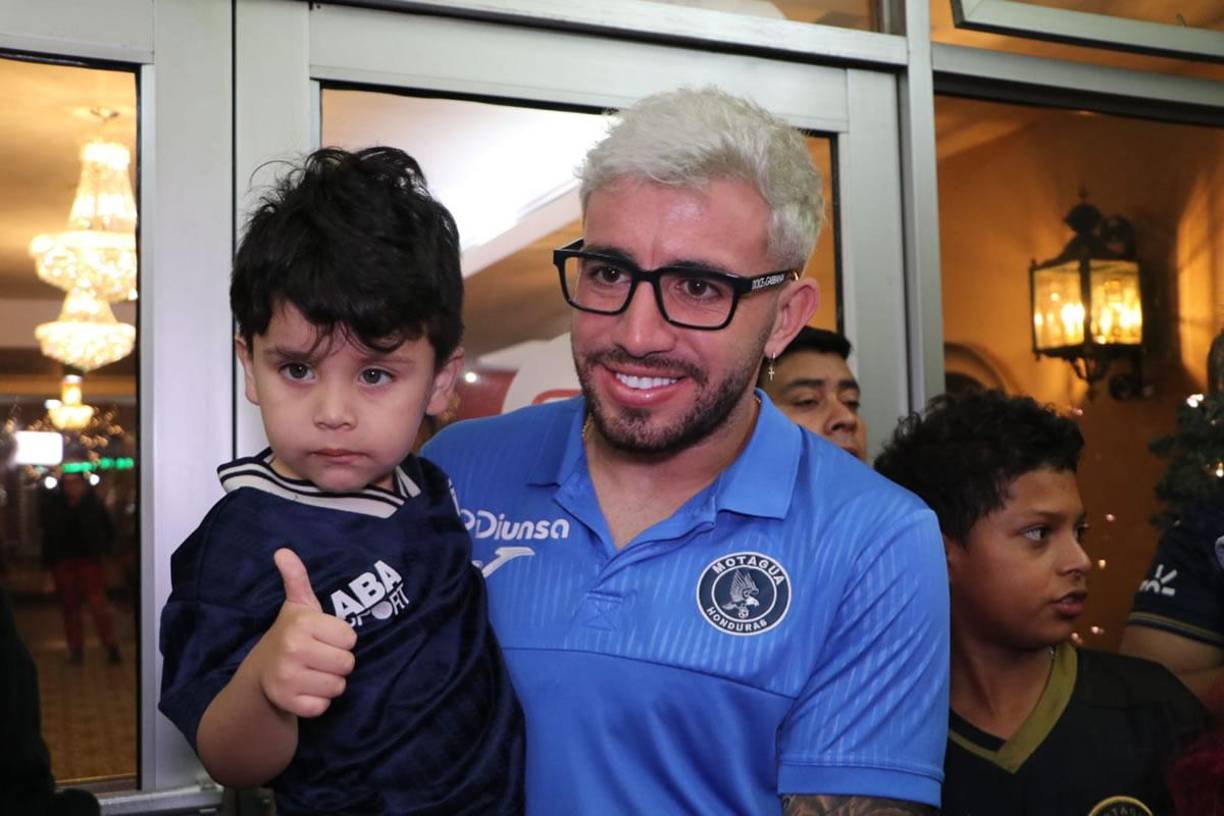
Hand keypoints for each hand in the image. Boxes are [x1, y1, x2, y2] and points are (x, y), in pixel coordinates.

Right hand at [250, 548, 356, 718]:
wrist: (261, 671)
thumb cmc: (291, 634)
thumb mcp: (298, 605)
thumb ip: (297, 578)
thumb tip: (283, 552)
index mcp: (301, 623)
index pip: (350, 638)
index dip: (341, 639)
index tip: (323, 638)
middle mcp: (293, 649)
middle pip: (348, 663)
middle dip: (338, 662)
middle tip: (319, 657)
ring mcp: (288, 678)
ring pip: (338, 687)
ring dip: (330, 683)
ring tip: (313, 672)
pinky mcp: (288, 703)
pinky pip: (323, 707)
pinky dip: (319, 702)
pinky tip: (306, 689)